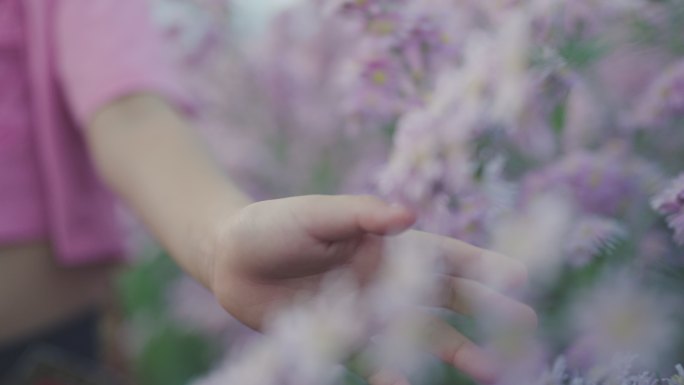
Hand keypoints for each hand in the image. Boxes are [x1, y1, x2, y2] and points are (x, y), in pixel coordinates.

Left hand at [204, 195, 534, 383]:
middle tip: (527, 323)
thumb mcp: (317, 214)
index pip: (442, 254)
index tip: (521, 275)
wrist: (230, 257)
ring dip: (455, 350)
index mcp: (385, 245)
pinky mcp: (337, 338)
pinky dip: (389, 374)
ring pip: (419, 334)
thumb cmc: (275, 224)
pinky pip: (370, 360)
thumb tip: (408, 215)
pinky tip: (404, 383)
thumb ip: (361, 216)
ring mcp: (364, 311)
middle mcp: (383, 280)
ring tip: (491, 370)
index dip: (481, 265)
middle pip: (445, 297)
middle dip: (485, 309)